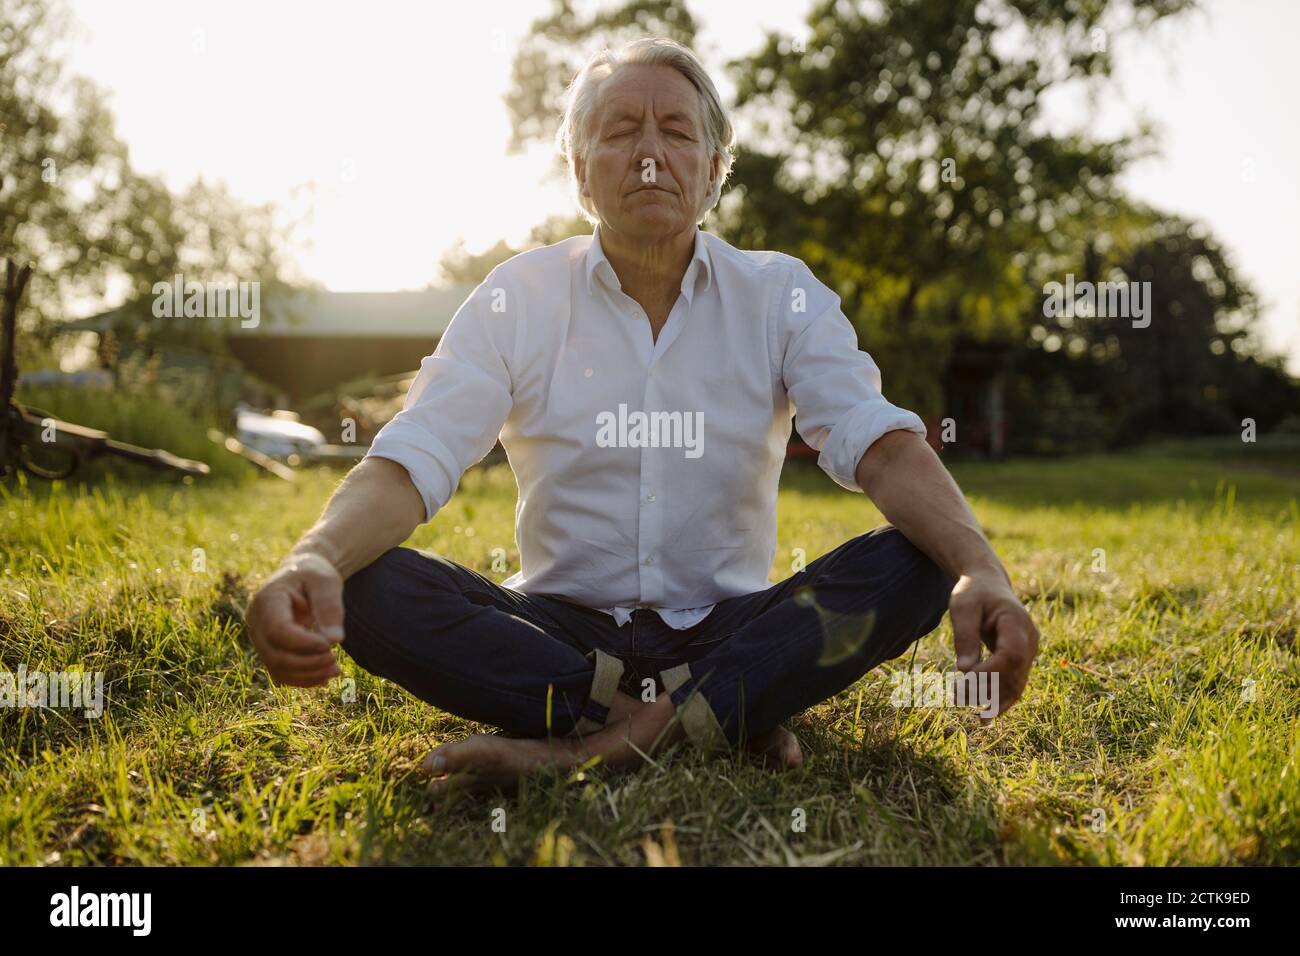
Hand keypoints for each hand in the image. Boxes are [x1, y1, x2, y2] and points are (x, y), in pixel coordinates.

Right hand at [247, 552, 344, 686]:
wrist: (301, 574)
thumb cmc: (314, 575)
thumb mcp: (326, 582)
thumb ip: (330, 607)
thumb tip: (334, 640)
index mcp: (267, 599)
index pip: (277, 630)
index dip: (303, 644)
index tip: (329, 645)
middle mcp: (256, 621)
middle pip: (274, 654)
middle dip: (306, 664)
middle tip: (335, 661)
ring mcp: (259, 638)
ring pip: (276, 668)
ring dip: (306, 676)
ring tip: (335, 670)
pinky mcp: (269, 649)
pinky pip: (281, 672)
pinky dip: (303, 678)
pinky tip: (325, 676)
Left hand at [948, 569, 1038, 720]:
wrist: (987, 584)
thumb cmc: (973, 593)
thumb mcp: (962, 608)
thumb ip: (965, 636)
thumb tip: (965, 671)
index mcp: (1016, 621)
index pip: (1010, 654)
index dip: (990, 671)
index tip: (964, 680)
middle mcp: (1029, 638)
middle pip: (1015, 673)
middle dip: (988, 689)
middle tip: (958, 698)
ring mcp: (1029, 651)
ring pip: (1018, 683)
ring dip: (996, 701)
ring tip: (978, 718)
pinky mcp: (1021, 660)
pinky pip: (1015, 684)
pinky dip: (1001, 699)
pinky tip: (986, 716)